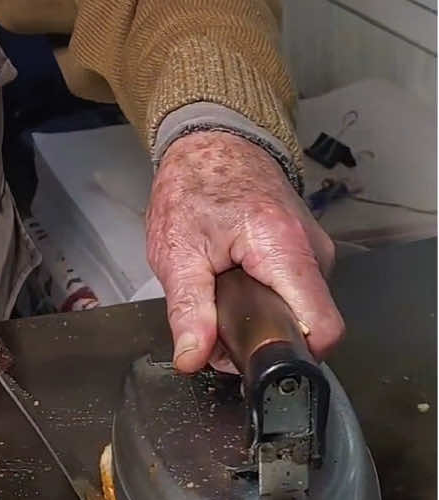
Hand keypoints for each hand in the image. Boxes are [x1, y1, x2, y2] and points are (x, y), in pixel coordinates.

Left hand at [146, 131, 343, 372]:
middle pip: (307, 325)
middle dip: (261, 337)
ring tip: (223, 292)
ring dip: (261, 317)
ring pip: (300, 312)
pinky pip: (296, 293)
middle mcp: (314, 251)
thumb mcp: (177, 251)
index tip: (251, 357)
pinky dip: (266, 298)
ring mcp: (316, 251)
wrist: (213, 141)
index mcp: (285, 249)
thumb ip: (188, 309)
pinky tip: (237, 281)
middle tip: (216, 322)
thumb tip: (193, 358)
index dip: (288, 354)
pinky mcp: (308, 252)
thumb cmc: (195, 184)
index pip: (321, 329)